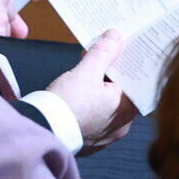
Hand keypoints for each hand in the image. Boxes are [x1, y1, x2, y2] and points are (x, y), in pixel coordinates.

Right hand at [44, 27, 137, 147]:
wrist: (44, 131)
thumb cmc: (68, 103)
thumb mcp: (87, 71)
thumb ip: (103, 52)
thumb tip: (115, 36)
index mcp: (127, 110)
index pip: (134, 83)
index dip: (124, 64)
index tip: (115, 52)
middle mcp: (121, 126)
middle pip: (119, 94)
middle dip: (107, 75)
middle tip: (94, 59)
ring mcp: (105, 136)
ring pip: (106, 106)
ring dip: (96, 91)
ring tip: (80, 76)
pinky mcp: (89, 142)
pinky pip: (93, 119)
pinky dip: (88, 107)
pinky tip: (75, 97)